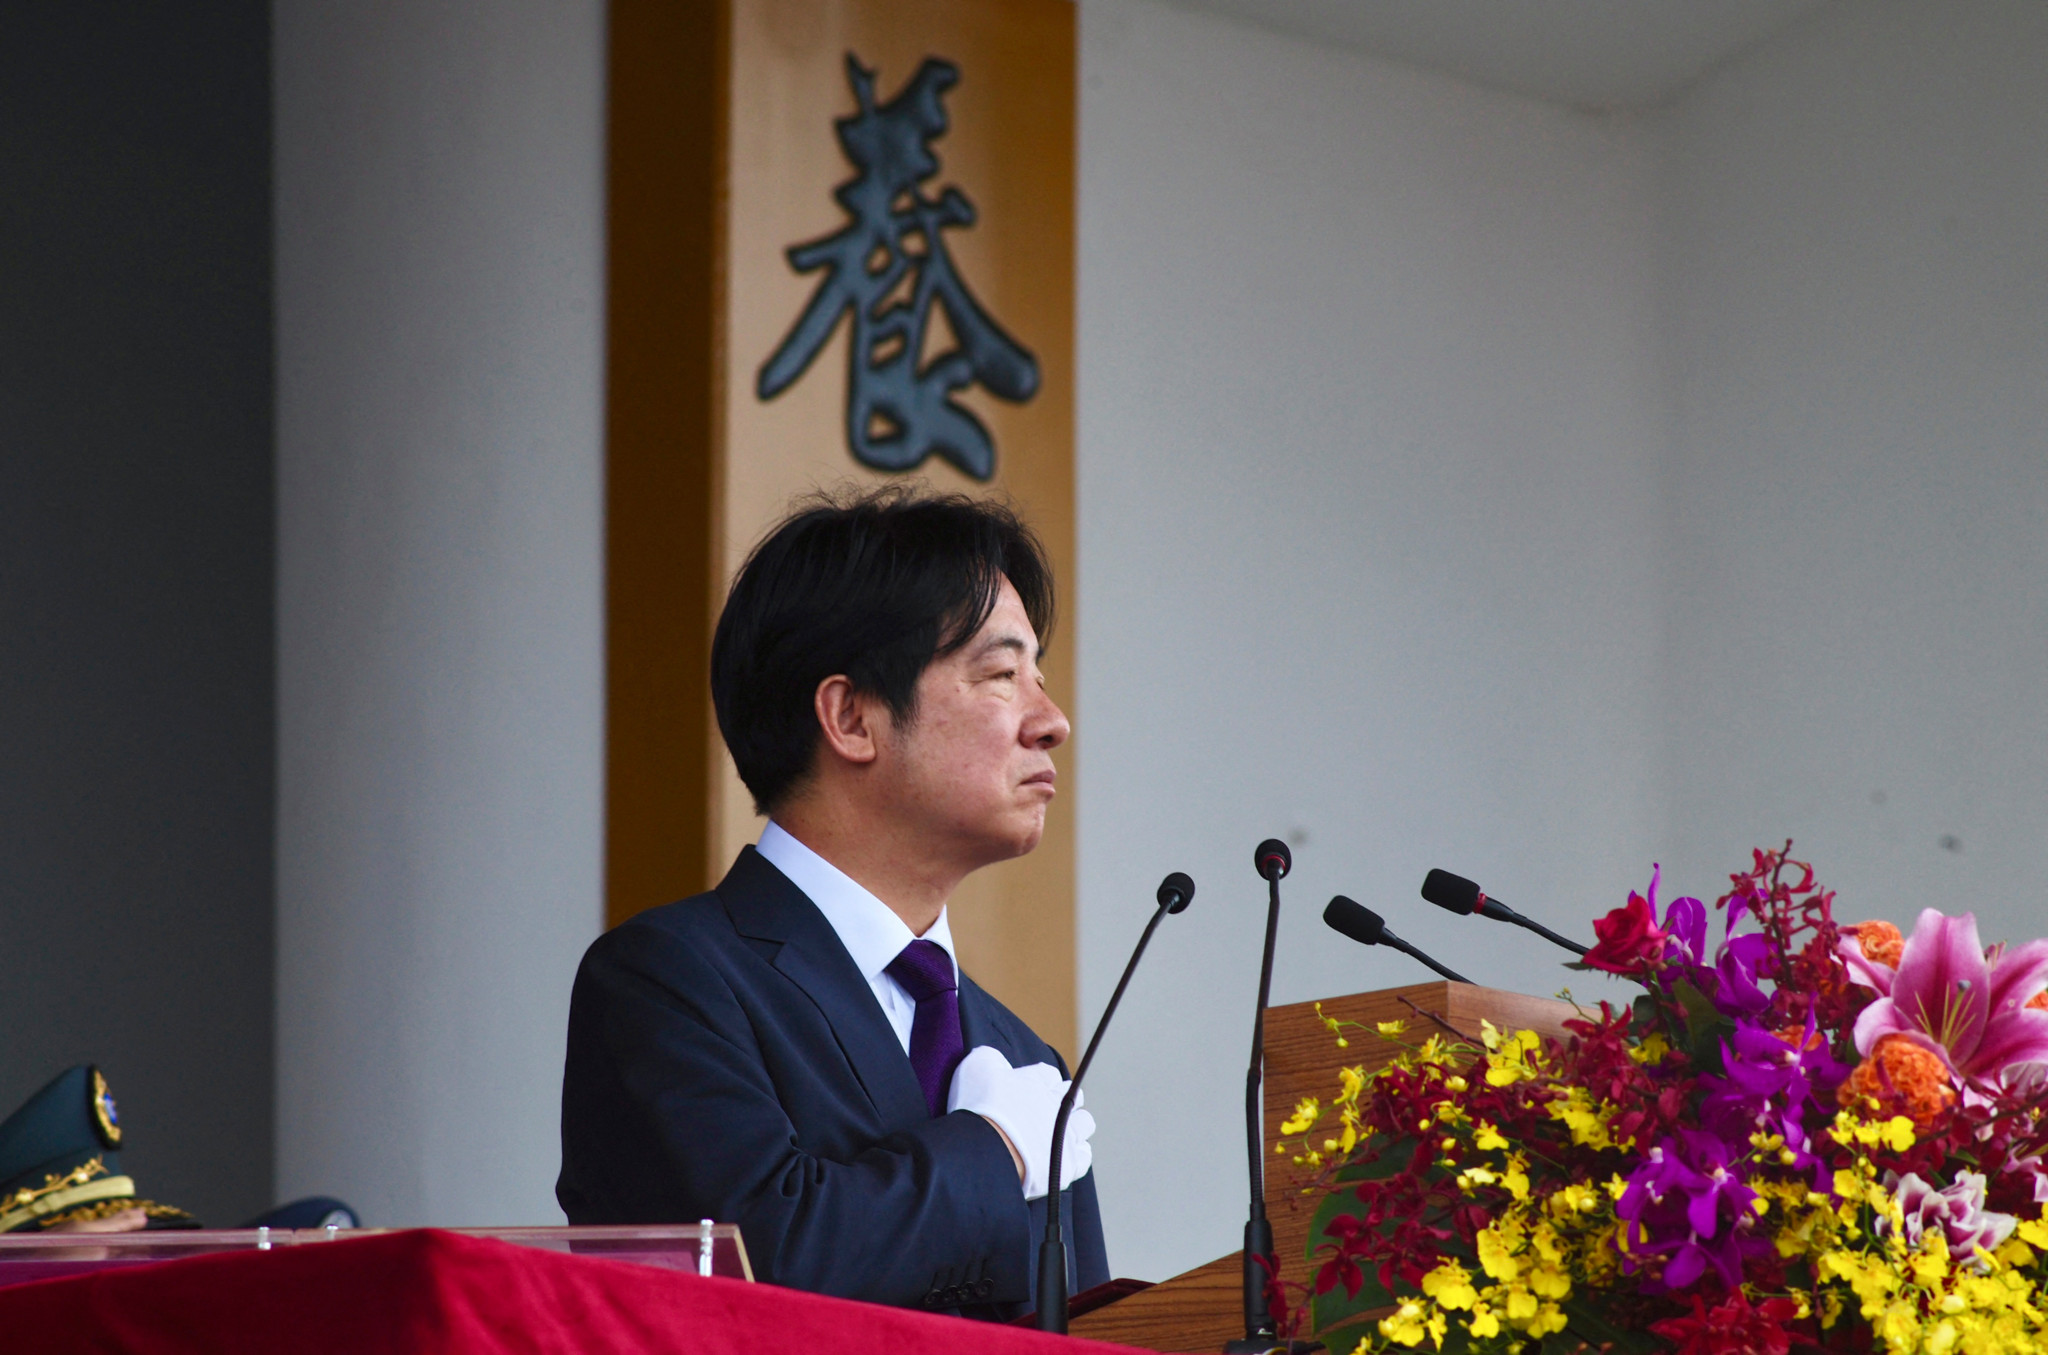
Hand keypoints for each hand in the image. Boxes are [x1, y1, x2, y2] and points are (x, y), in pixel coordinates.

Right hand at [947, 1045, 1093, 1199]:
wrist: (984, 1153)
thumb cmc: (976, 1110)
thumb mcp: (975, 1068)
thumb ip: (990, 1057)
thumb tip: (998, 1060)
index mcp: (1036, 1081)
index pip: (1049, 1075)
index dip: (1041, 1082)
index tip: (1031, 1090)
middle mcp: (1056, 1105)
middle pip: (1073, 1096)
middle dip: (1063, 1101)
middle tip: (1045, 1112)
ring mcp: (1065, 1134)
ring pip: (1085, 1123)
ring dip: (1075, 1125)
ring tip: (1059, 1134)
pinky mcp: (1067, 1163)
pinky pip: (1084, 1156)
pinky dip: (1077, 1155)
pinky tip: (1063, 1156)